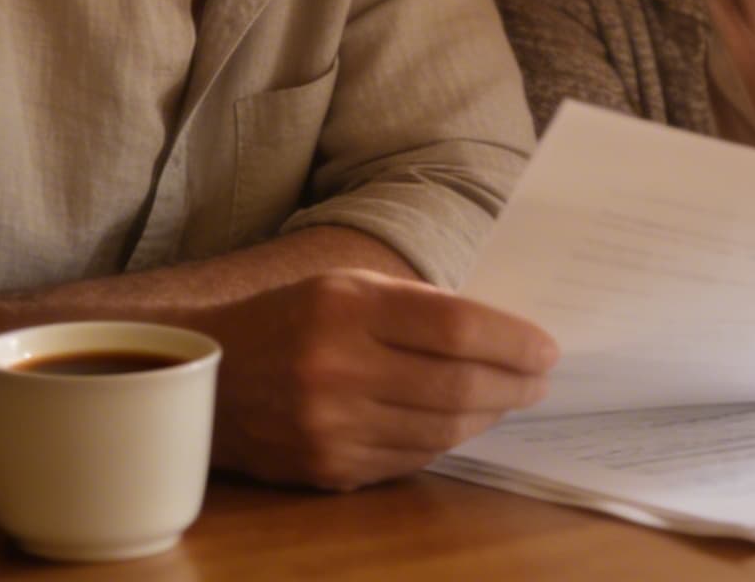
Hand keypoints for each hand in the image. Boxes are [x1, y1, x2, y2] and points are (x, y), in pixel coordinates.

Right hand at [192, 268, 556, 490]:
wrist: (208, 376)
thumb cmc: (288, 320)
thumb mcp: (346, 287)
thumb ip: (417, 307)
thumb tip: (500, 335)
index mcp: (347, 307)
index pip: (457, 329)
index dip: (513, 342)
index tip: (545, 349)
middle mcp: (337, 368)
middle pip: (458, 387)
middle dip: (513, 385)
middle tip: (539, 380)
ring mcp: (330, 426)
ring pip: (441, 432)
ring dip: (486, 417)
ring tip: (506, 400)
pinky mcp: (326, 468)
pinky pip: (409, 460)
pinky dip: (443, 442)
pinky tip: (457, 424)